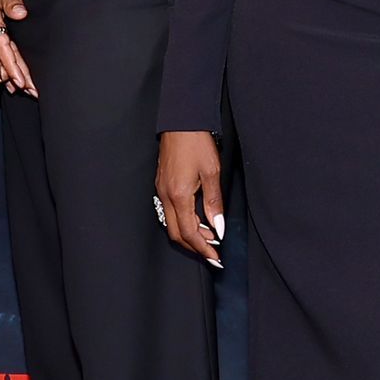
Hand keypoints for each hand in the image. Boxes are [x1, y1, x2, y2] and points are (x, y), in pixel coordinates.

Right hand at [156, 130, 224, 266]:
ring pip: (171, 224)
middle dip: (194, 247)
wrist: (181, 121)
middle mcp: (165, 196)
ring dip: (189, 235)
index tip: (216, 258)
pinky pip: (170, 212)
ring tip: (209, 238)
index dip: (203, 249)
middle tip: (213, 254)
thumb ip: (214, 202)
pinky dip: (183, 222)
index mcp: (178, 195)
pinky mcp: (162, 185)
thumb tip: (218, 227)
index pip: (189, 233)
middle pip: (176, 234)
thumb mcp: (212, 172)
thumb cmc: (196, 142)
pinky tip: (198, 220)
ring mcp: (161, 190)